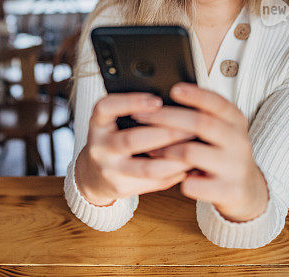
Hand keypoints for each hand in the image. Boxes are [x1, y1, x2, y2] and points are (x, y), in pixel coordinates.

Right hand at [75, 92, 194, 205]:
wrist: (93, 175)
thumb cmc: (111, 140)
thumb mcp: (112, 121)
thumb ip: (134, 112)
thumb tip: (173, 103)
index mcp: (97, 124)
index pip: (107, 108)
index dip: (131, 102)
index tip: (157, 101)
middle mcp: (99, 147)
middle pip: (131, 139)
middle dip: (165, 133)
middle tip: (192, 126)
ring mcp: (109, 170)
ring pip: (147, 167)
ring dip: (175, 158)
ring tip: (195, 148)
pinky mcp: (122, 187)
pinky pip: (153, 182)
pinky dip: (174, 173)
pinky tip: (189, 165)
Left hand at [133, 82, 269, 221]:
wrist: (247, 189)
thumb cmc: (222, 153)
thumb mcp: (220, 130)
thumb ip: (201, 115)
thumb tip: (162, 101)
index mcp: (236, 122)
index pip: (217, 102)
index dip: (195, 95)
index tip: (173, 89)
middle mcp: (239, 142)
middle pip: (200, 123)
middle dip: (165, 117)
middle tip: (140, 116)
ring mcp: (235, 167)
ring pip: (191, 152)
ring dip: (166, 150)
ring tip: (151, 150)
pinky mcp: (229, 191)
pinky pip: (193, 183)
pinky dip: (177, 179)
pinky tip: (170, 175)